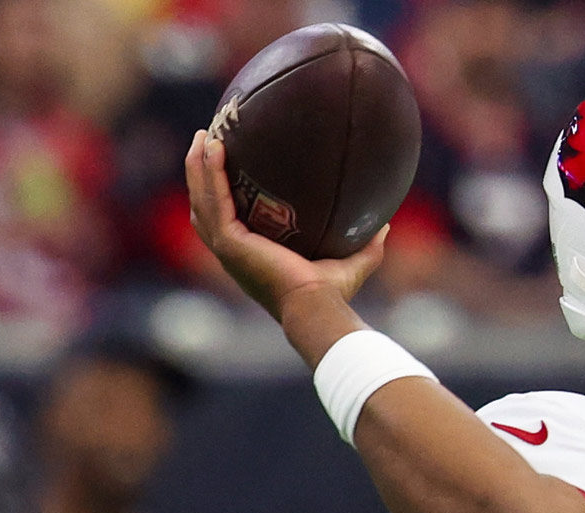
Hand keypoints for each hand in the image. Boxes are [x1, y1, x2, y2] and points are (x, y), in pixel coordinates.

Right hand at [183, 130, 386, 321]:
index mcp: (249, 255)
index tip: (226, 165)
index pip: (226, 220)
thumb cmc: (332, 294)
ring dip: (198, 166)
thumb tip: (385, 224)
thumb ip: (367, 245)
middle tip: (206, 139)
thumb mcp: (352, 264)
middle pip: (204, 204)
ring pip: (202, 198)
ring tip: (203, 135)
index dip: (220, 193)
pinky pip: (214, 199)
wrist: (318, 306)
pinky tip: (214, 148)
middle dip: (200, 172)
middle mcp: (232, 252)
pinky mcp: (230, 242)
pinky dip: (210, 173)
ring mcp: (227, 247)